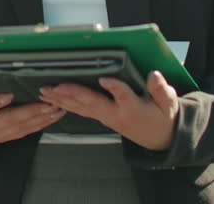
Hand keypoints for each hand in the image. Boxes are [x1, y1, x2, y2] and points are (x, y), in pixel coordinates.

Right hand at [0, 85, 65, 143]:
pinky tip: (50, 118)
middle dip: (29, 112)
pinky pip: (23, 133)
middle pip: (7, 120)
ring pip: (18, 129)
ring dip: (39, 120)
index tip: (8, 95)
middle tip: (46, 104)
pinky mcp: (2, 138)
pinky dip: (38, 125)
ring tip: (54, 110)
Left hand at [38, 71, 180, 150]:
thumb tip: (153, 75)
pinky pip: (79, 111)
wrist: (158, 138)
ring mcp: (106, 117)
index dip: (114, 87)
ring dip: (62, 99)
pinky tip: (51, 99)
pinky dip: (64, 105)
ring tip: (45, 91)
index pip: (123, 95)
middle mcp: (115, 114)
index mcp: (133, 108)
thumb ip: (161, 90)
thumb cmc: (161, 117)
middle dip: (74, 93)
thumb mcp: (168, 104)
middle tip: (57, 86)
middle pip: (93, 102)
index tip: (105, 78)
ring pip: (81, 107)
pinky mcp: (100, 117)